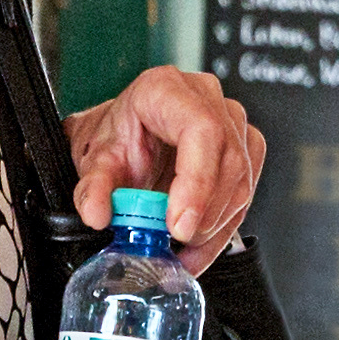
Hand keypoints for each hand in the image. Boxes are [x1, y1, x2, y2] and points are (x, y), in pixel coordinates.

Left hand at [68, 64, 266, 259]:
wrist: (126, 140)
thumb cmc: (117, 139)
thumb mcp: (96, 162)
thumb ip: (93, 187)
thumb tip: (96, 213)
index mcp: (166, 88)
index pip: (202, 130)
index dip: (197, 181)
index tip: (180, 224)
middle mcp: (206, 98)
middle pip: (229, 160)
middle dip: (205, 213)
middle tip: (175, 242)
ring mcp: (231, 122)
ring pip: (242, 182)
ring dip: (214, 227)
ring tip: (182, 251)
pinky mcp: (245, 149)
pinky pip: (245, 194)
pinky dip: (222, 228)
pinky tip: (198, 246)